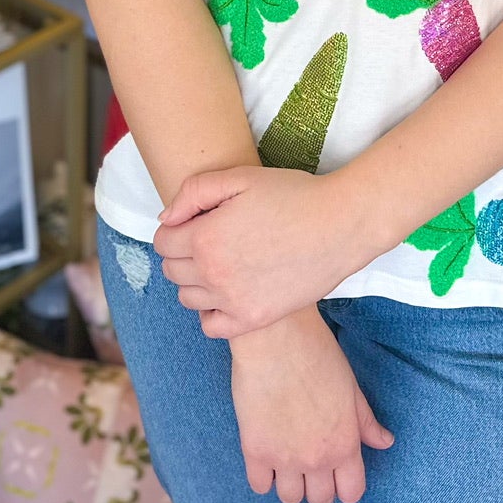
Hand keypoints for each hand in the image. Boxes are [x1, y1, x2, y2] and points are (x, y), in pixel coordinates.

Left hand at [154, 165, 362, 335]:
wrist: (340, 225)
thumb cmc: (292, 195)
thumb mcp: (240, 177)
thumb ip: (194, 192)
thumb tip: (166, 219)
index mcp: (204, 237)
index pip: (162, 242)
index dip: (175, 228)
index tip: (196, 221)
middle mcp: (212, 274)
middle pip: (172, 271)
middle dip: (182, 253)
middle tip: (212, 238)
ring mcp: (232, 301)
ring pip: (187, 298)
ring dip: (195, 280)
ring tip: (222, 262)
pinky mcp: (253, 319)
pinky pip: (211, 326)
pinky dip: (211, 311)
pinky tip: (228, 291)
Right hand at [230, 306, 392, 502]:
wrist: (277, 337)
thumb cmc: (317, 354)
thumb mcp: (350, 387)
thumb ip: (365, 421)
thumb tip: (385, 442)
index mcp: (345, 444)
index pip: (352, 492)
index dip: (346, 485)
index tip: (337, 471)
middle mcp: (317, 458)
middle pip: (320, 500)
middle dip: (318, 484)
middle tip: (310, 460)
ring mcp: (284, 458)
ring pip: (290, 498)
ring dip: (290, 482)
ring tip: (287, 457)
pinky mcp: (255, 450)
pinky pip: (260, 486)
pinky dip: (264, 476)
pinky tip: (266, 454)